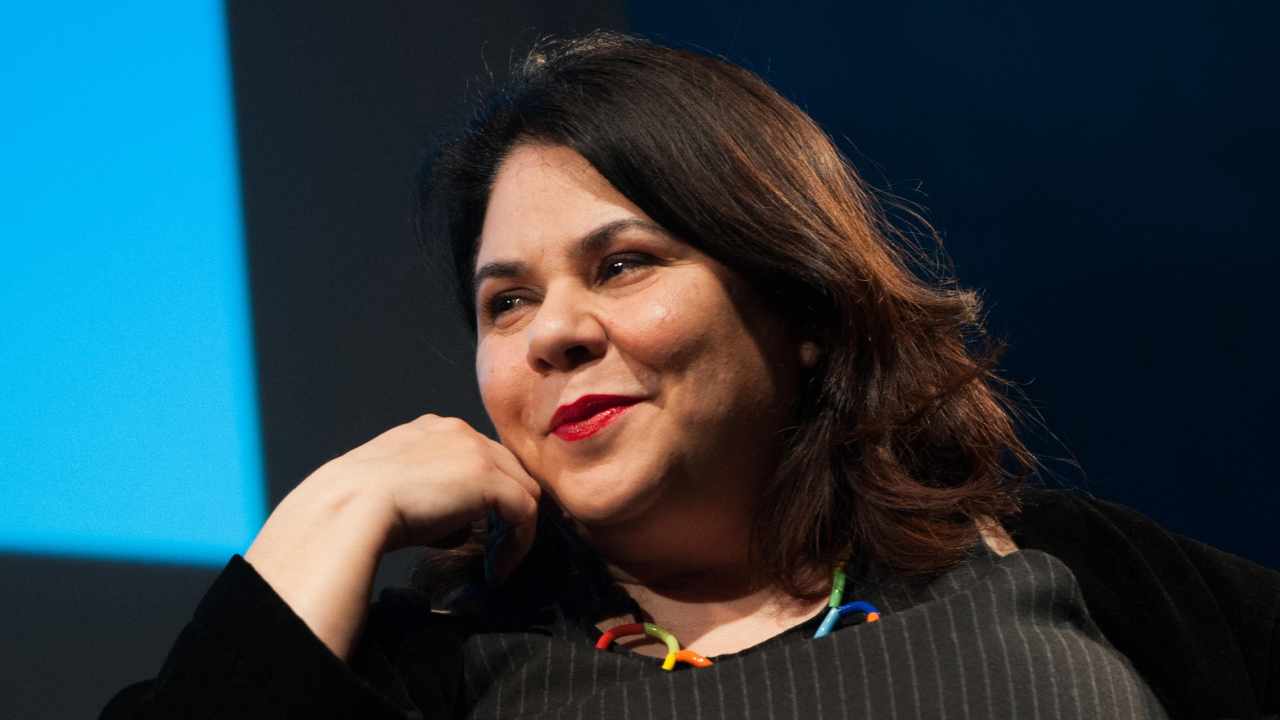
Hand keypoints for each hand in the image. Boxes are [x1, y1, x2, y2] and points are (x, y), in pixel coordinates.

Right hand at [244, 413, 539, 658]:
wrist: (348, 507)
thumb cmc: (356, 506)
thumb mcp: (397, 489)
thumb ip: (432, 496)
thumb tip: (458, 527)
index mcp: (433, 429)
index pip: (479, 458)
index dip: (486, 496)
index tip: (480, 530)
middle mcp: (459, 431)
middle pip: (507, 469)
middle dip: (506, 510)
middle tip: (496, 549)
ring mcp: (477, 451)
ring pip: (521, 489)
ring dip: (514, 529)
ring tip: (497, 563)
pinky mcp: (490, 479)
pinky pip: (524, 512)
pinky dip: (518, 543)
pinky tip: (497, 568)